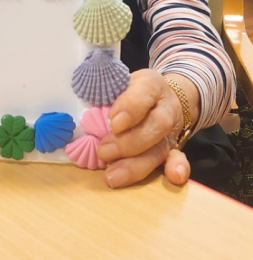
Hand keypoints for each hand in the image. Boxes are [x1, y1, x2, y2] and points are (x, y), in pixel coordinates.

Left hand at [96, 69, 197, 188]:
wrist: (163, 97)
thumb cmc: (131, 90)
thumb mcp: (119, 82)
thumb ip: (104, 93)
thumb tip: (81, 111)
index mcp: (150, 84)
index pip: (144, 92)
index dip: (130, 107)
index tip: (113, 122)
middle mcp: (164, 108)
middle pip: (155, 125)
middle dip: (128, 143)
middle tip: (103, 151)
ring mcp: (170, 131)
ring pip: (159, 148)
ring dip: (136, 164)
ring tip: (112, 175)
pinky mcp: (172, 149)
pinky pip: (178, 159)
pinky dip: (177, 168)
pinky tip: (173, 177)